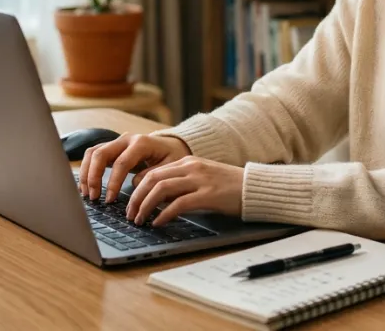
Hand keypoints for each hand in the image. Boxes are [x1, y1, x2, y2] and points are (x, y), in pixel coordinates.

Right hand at [78, 133, 190, 202]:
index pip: (121, 163)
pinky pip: (93, 155)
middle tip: (93, 197)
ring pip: (92, 152)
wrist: (172, 146)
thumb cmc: (172, 158)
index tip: (109, 200)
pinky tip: (86, 186)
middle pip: (100, 153)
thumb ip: (152, 175)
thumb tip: (134, 185)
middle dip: (93, 177)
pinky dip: (87, 170)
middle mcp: (126, 139)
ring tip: (86, 194)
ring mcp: (117, 142)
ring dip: (86, 173)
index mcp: (141, 143)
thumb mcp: (169, 167)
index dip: (113, 183)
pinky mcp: (112, 147)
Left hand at [125, 157, 243, 226]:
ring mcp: (200, 180)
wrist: (255, 187)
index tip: (131, 203)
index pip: (153, 172)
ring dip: (145, 206)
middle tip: (129, 214)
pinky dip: (164, 214)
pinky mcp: (208, 195)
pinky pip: (178, 204)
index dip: (138, 188)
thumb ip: (181, 185)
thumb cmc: (229, 187)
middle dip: (136, 198)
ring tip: (139, 220)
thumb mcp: (202, 180)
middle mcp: (191, 168)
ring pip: (161, 189)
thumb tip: (158, 200)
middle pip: (152, 179)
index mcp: (188, 162)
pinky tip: (158, 223)